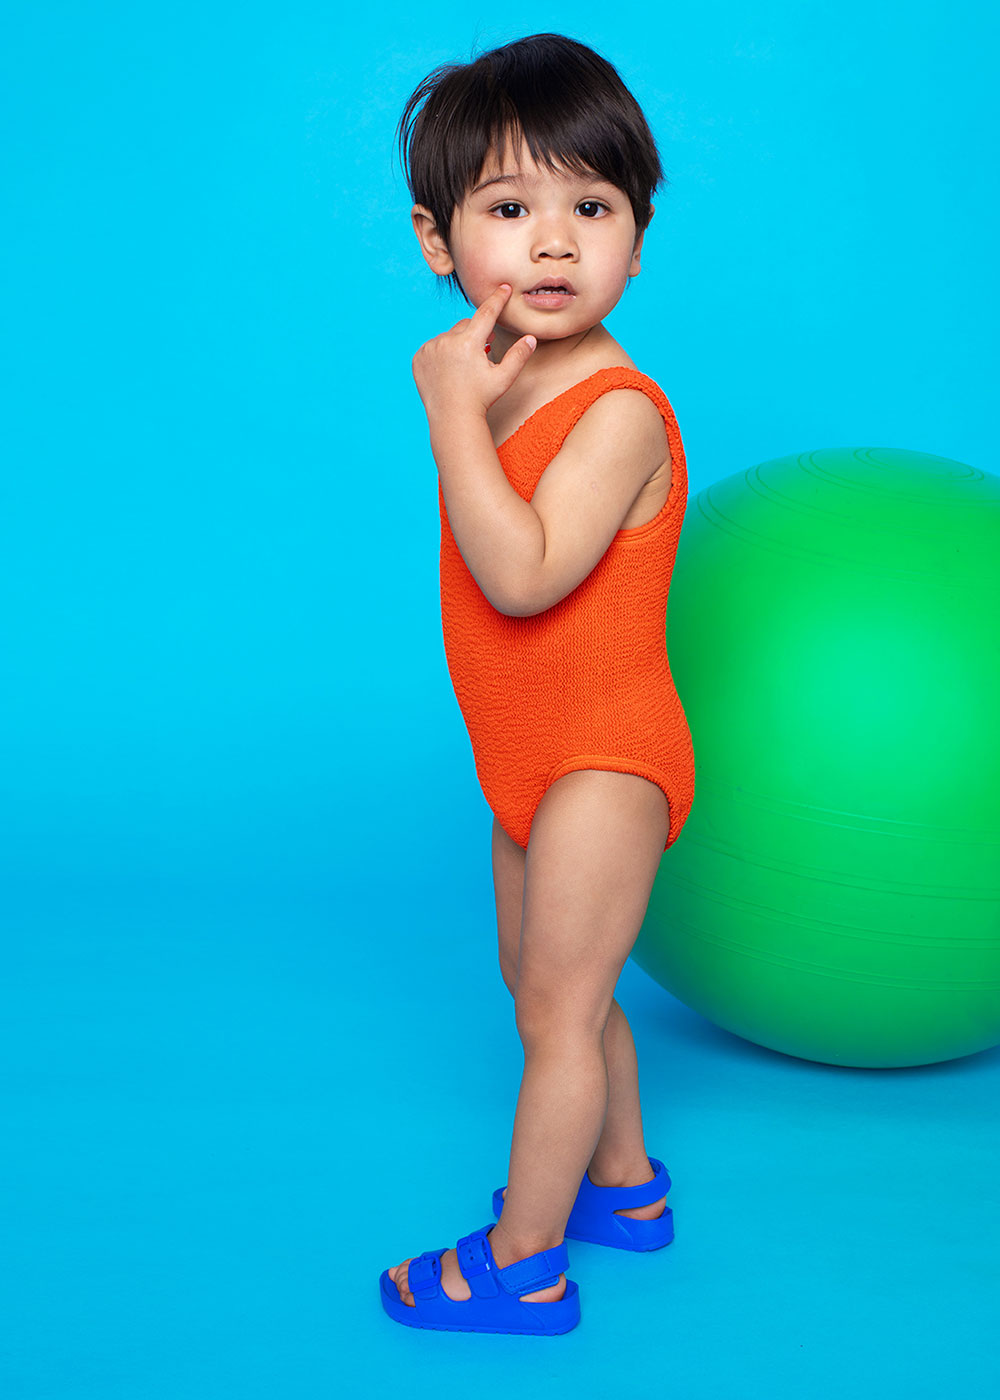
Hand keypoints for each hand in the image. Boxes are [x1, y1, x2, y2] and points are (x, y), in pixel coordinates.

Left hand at [411, 283, 536, 423]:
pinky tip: (448, 371)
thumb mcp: (504, 378)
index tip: (503, 287)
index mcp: (469, 343)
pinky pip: (433, 347)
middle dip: (475, 334)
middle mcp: (447, 341)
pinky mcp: (419, 357)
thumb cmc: (481, 399)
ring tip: (462, 369)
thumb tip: (531, 338)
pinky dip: (441, 353)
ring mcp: (430, 349)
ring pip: (449, 336)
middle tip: (481, 352)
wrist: (452, 418)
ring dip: (458, 344)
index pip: (486, 313)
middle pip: (466, 325)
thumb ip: (518, 356)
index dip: (497, 299)